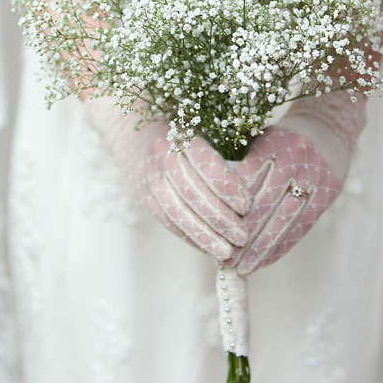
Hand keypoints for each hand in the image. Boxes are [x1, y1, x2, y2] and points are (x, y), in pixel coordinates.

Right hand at [85, 98, 251, 260]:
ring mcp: (149, 179)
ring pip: (178, 213)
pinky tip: (208, 248)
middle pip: (192, 193)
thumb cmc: (179, 130)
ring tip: (228, 252)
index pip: (205, 164)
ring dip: (205, 236)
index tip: (248, 205)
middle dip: (220, 219)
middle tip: (244, 237)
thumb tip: (253, 189)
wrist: (129, 131)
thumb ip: (220, 154)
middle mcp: (161, 157)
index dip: (227, 187)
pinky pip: (168, 222)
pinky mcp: (144, 197)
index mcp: (180, 135)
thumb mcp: (198, 130)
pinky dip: (189, 237)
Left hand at [227, 90, 365, 274]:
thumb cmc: (282, 138)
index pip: (245, 182)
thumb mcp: (259, 141)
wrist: (329, 126)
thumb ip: (239, 167)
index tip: (211, 233)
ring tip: (243, 268)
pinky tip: (266, 261)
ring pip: (284, 219)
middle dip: (242, 236)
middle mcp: (296, 156)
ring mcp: (316, 174)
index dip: (228, 210)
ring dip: (261, 249)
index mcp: (272, 142)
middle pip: (264, 204)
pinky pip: (303, 225)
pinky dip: (283, 246)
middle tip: (223, 260)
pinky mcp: (330, 190)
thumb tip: (212, 208)